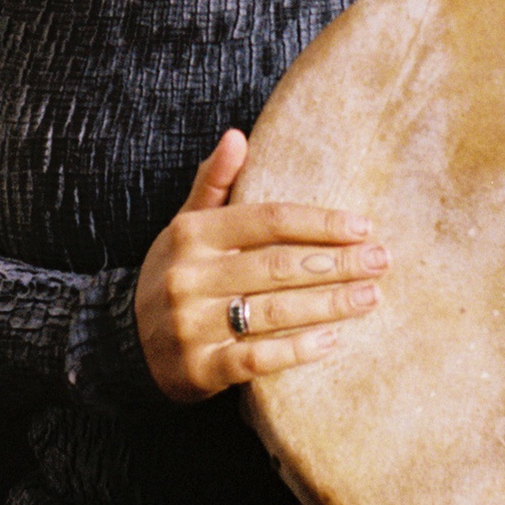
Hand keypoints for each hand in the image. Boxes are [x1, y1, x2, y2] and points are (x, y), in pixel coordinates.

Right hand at [135, 128, 387, 402]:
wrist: (124, 344)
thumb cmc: (172, 274)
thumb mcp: (185, 226)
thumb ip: (214, 183)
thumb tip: (237, 135)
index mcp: (192, 235)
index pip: (267, 219)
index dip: (318, 222)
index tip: (362, 226)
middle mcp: (190, 276)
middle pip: (278, 265)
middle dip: (337, 263)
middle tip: (381, 261)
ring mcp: (192, 324)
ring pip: (273, 311)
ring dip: (329, 304)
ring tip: (370, 297)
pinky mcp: (200, 368)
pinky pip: (257, 358)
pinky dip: (297, 350)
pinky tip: (333, 342)